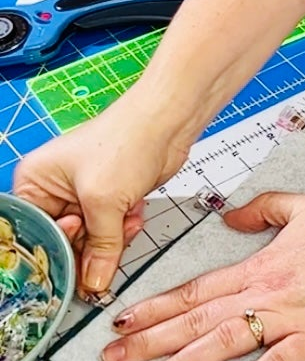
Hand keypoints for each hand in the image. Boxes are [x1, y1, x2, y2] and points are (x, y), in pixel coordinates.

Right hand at [13, 94, 192, 293]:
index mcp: (36, 182)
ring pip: (90, 240)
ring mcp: (85, 194)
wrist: (170, 121)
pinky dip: (123, 229)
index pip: (32, 234)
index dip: (50, 256)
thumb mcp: (104, 200)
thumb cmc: (128, 140)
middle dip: (86, 250)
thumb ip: (100, 247)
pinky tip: (134, 216)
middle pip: (61, 242)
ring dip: (110, 240)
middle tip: (102, 260)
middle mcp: (55, 189)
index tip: (68, 276)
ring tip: (125, 223)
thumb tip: (94, 284)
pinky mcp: (111, 197)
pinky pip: (111, 230)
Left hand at [104, 193, 304, 360]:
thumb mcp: (304, 205)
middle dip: (151, 341)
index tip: (124, 318)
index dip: (158, 306)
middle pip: (198, 322)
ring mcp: (289, 320)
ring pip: (222, 345)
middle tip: (112, 355)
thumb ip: (262, 210)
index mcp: (262, 265)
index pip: (198, 290)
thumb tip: (230, 217)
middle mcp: (267, 294)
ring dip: (179, 360)